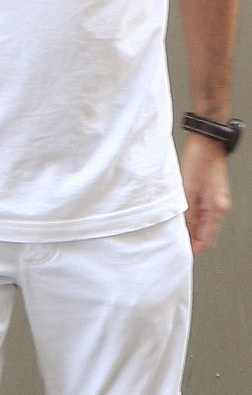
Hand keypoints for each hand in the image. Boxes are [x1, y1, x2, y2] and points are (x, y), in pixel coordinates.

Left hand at [180, 134, 231, 254]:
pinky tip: (180, 212)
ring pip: (203, 223)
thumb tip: (183, 233)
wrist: (206, 142)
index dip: (192, 249)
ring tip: (174, 225)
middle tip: (173, 239)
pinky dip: (192, 216)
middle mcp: (220, 207)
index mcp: (217, 210)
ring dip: (190, 226)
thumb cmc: (199, 160)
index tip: (179, 251)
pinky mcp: (212, 194)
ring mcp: (217, 201)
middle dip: (190, 238)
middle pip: (205, 234)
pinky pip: (202, 213)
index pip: (206, 241)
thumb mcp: (187, 190)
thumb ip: (187, 214)